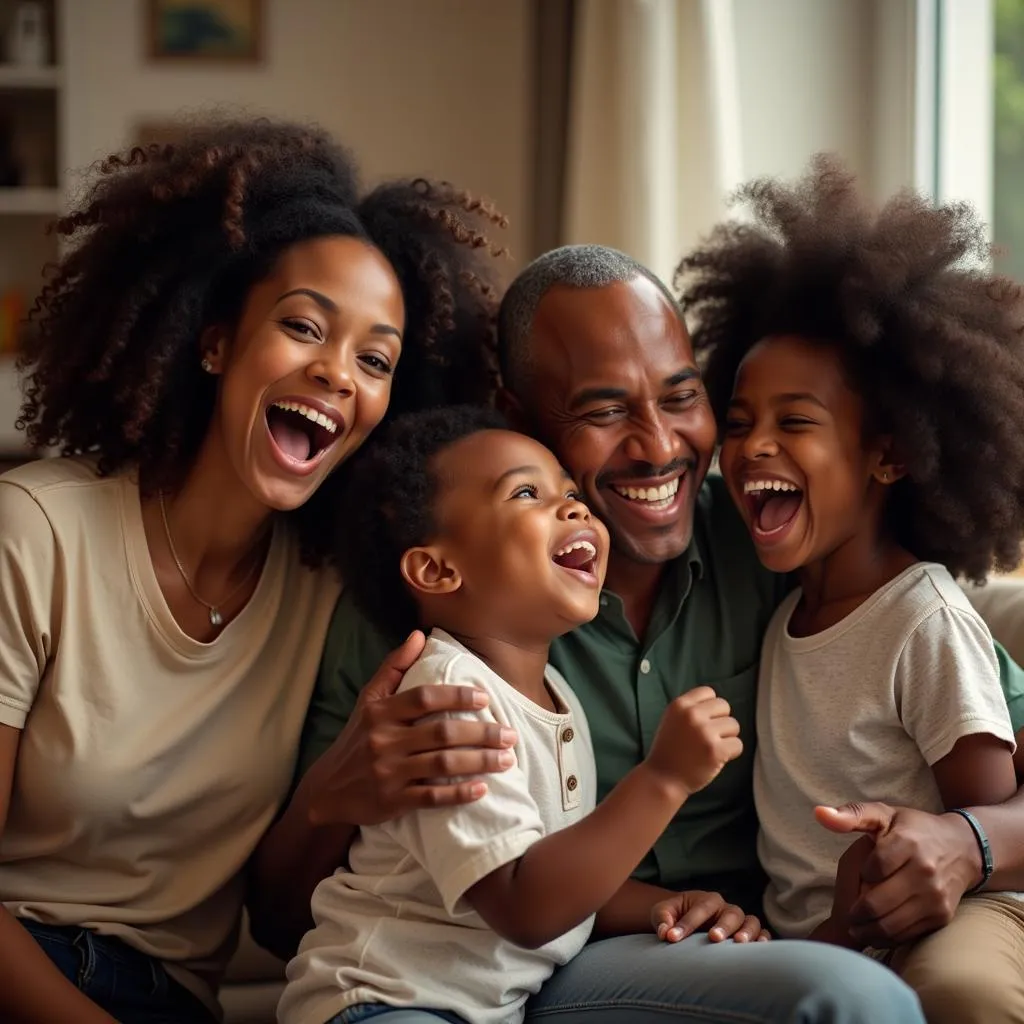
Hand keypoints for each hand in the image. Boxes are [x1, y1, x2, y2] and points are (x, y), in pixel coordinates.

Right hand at [299, 632, 517, 826]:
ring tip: (507, 759)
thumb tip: (419, 634)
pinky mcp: (392, 802)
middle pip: (442, 733)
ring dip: (480, 762)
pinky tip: (483, 788)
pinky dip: (459, 793)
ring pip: (442, 764)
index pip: (425, 698)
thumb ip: (394, 667)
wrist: (328, 789)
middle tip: (510, 734)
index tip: (486, 698)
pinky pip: (432, 797)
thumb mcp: (369, 699)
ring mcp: (388, 773)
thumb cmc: (358, 738)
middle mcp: (384, 740)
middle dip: (482, 733)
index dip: (458, 696)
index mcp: (380, 712)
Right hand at [644, 686, 741, 798]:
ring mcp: (705, 732)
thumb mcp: (672, 720)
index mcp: (680, 705)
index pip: (708, 692)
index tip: (704, 721)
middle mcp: (692, 715)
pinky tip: (717, 758)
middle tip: (709, 737)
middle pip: (724, 706)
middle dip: (720, 721)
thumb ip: (691, 708)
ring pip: (734, 725)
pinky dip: (731, 753)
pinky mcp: (716, 750)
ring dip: (727, 737)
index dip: (710, 708)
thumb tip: (717, 704)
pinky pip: (738, 744)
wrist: (662, 779)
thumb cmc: (669, 750)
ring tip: (711, 748)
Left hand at [651, 890, 768, 943]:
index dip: (687, 923)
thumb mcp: (663, 913)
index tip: (672, 938)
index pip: (699, 909)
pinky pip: (763, 935)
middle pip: (731, 913)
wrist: (688, 921)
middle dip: (723, 926)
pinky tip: (760, 950)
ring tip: (739, 943)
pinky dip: (764, 940)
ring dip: (747, 932)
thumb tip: (664, 932)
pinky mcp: (749, 935)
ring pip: (751, 922)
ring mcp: (740, 922)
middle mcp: (726, 909)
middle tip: (713, 938)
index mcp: (707, 899)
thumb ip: (662, 918)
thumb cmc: (676, 916)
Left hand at [815, 802, 979, 945]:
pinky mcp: (942, 915)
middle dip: (856, 912)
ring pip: (892, 924)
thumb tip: (819, 814)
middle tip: (847, 914)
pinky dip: (888, 937)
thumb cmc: (913, 829)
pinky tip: (876, 930)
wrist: (962, 848)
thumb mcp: (884, 814)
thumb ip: (851, 814)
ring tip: (856, 926)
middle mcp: (924, 871)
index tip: (862, 873)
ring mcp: (935, 896)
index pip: (873, 868)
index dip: (862, 873)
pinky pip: (908, 934)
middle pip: (878, 902)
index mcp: (908, 842)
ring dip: (868, 929)